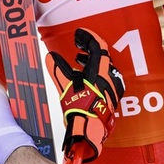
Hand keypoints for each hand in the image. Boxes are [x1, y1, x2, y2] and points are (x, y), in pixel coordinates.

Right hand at [48, 28, 124, 163]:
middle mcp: (109, 77)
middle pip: (103, 56)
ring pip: (105, 67)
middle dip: (89, 48)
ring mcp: (113, 87)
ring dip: (92, 61)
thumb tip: (50, 57)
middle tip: (78, 45)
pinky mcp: (112, 96)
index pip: (98, 46)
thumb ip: (57, 70)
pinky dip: (96, 73)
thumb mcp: (65, 86)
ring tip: (79, 61)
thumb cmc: (79, 109)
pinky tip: (86, 78)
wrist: (90, 129)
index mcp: (99, 72)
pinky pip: (106, 78)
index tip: (80, 33)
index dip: (89, 37)